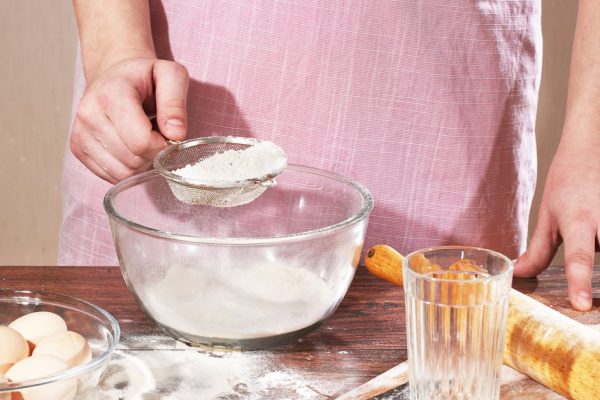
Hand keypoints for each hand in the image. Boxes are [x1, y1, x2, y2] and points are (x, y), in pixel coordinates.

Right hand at [71, 56, 188, 182]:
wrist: (113, 74)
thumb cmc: (144, 76)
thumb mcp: (170, 75)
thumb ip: (175, 103)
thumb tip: (176, 134)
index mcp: (111, 94)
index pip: (141, 142)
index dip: (162, 146)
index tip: (167, 134)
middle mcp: (89, 114)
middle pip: (133, 161)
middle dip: (152, 154)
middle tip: (155, 134)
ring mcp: (80, 133)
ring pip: (122, 173)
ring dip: (141, 163)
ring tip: (142, 138)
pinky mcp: (78, 148)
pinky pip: (111, 176)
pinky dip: (127, 168)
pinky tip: (129, 147)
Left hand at [515, 133, 599, 310]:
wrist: (594, 147)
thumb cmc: (568, 180)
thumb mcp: (548, 215)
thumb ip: (538, 250)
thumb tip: (519, 276)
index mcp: (578, 221)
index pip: (578, 257)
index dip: (579, 282)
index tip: (581, 305)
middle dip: (595, 261)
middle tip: (587, 251)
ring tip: (590, 220)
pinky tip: (596, 223)